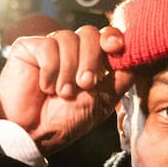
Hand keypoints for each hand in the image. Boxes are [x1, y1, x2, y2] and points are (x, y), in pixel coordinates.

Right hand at [0, 25, 133, 154]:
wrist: (34, 133)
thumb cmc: (66, 120)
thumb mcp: (103, 100)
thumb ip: (122, 76)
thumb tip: (139, 55)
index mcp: (91, 61)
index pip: (106, 36)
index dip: (112, 37)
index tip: (115, 47)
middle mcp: (72, 51)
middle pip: (89, 33)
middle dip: (90, 59)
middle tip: (85, 84)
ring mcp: (50, 47)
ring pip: (68, 38)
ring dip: (68, 69)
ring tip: (62, 92)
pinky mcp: (29, 47)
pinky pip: (47, 46)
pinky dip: (49, 70)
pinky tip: (45, 87)